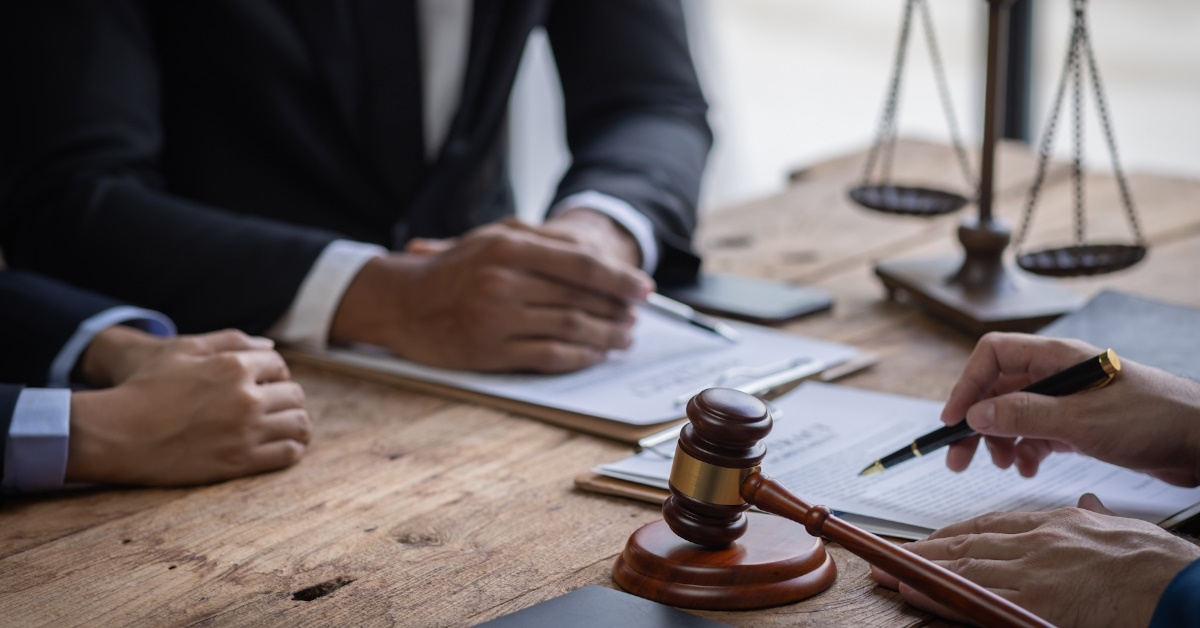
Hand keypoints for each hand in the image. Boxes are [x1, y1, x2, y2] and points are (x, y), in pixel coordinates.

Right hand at [65, 330, 310, 485]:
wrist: (117, 433)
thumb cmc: (145, 386)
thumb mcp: (183, 348)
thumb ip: (229, 341)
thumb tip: (269, 346)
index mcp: (234, 366)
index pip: (279, 365)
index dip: (274, 373)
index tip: (265, 382)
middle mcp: (246, 398)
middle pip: (294, 394)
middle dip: (286, 397)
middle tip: (275, 405)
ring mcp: (246, 431)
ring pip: (299, 425)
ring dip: (297, 423)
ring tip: (288, 426)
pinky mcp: (240, 462)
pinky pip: (287, 454)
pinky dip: (292, 448)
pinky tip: (284, 446)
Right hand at [332, 219, 653, 372]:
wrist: (398, 301)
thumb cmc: (451, 268)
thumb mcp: (491, 237)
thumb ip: (539, 240)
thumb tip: (592, 254)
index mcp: (509, 247)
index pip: (580, 263)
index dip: (619, 278)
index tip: (644, 288)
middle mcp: (504, 281)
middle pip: (580, 298)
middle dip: (617, 310)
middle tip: (636, 316)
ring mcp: (497, 319)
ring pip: (570, 329)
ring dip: (606, 336)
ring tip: (625, 336)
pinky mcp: (490, 352)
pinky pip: (549, 356)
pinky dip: (581, 357)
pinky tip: (596, 355)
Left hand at [871, 494, 1199, 626]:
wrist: (1177, 589)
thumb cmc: (1158, 567)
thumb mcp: (1122, 532)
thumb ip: (1094, 519)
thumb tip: (1086, 506)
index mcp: (1055, 524)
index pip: (992, 524)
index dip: (957, 533)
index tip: (933, 539)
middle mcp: (1036, 543)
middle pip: (967, 542)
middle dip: (925, 549)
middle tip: (890, 554)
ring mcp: (1031, 571)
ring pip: (961, 566)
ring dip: (919, 569)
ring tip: (887, 571)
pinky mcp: (1031, 600)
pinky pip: (973, 595)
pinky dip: (938, 592)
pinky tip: (912, 590)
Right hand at [941, 332, 1199, 485]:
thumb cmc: (1153, 418)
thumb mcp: (1081, 420)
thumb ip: (1024, 416)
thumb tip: (975, 415)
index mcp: (1056, 357)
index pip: (993, 356)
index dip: (967, 385)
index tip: (953, 420)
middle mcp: (1057, 374)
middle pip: (998, 390)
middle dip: (976, 423)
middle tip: (959, 457)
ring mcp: (1068, 400)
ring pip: (1014, 415)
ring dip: (1000, 441)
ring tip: (1003, 466)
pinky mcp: (1079, 424)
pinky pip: (1037, 433)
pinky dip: (1026, 451)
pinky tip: (1030, 468)